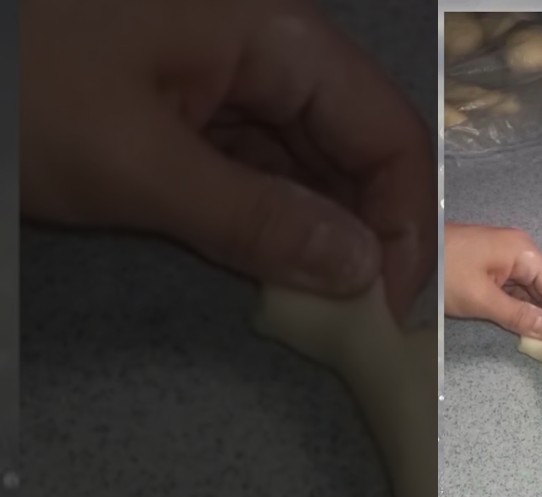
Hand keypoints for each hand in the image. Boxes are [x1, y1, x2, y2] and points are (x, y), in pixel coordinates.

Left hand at [21, 0, 434, 319]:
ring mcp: (228, 74)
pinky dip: (272, 218)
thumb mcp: (136, 165)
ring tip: (325, 302)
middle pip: (356, 145)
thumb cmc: (24, 89)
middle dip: (368, 230)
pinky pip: (258, 165)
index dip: (406, 220)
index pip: (387, 132)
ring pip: (310, 161)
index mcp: (276, 35)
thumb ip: (259, 221)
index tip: (395, 305)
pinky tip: (278, 266)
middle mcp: (268, 48)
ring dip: (321, 231)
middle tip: (362, 317)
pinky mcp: (190, 103)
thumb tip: (361, 270)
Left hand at [443, 222, 541, 345]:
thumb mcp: (480, 299)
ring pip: (532, 290)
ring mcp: (505, 258)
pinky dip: (519, 307)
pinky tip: (517, 325)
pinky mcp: (491, 266)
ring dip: (534, 314)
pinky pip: (515, 288)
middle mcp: (520, 251)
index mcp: (523, 252)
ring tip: (532, 340)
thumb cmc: (443, 272)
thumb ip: (519, 315)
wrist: (408, 252)